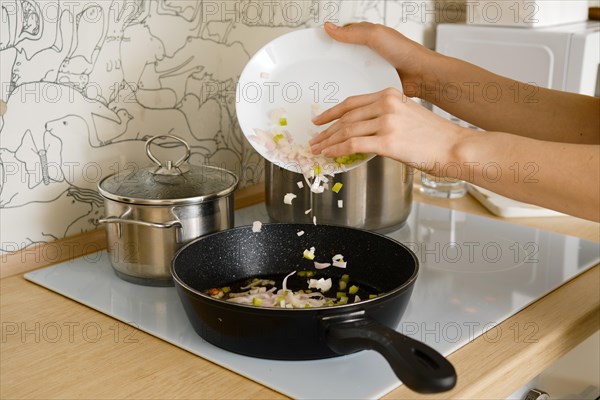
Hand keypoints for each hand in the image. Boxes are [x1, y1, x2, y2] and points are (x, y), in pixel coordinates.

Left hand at [309, 88, 463, 173]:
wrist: (454, 147)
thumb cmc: (435, 136)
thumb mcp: (409, 115)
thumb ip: (386, 116)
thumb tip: (364, 130)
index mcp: (390, 95)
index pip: (352, 102)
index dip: (332, 112)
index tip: (319, 120)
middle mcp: (386, 105)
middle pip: (346, 117)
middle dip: (326, 130)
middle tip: (314, 139)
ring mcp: (386, 122)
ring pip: (346, 131)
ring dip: (328, 141)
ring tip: (318, 149)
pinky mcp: (386, 142)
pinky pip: (353, 145)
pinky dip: (337, 150)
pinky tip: (329, 154)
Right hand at [321, 22, 437, 96]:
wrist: (421, 76)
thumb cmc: (405, 52)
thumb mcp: (375, 36)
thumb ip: (352, 33)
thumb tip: (329, 27)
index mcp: (366, 37)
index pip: (340, 36)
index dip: (327, 41)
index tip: (312, 48)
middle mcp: (366, 53)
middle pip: (340, 57)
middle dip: (328, 63)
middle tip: (313, 70)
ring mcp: (369, 70)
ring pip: (346, 73)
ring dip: (337, 79)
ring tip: (322, 85)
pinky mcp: (372, 85)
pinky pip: (356, 86)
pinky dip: (348, 90)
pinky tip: (341, 94)